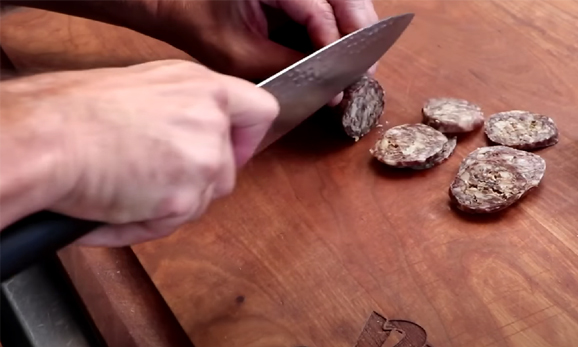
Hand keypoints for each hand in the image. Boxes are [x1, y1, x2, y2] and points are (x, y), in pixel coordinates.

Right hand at [3, 60, 277, 246]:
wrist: (48, 139)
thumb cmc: (77, 112)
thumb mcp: (146, 89)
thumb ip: (185, 109)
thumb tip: (198, 132)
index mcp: (204, 88)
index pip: (261, 112)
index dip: (248, 139)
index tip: (232, 151)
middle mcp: (212, 122)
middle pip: (226, 171)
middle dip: (194, 183)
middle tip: (150, 177)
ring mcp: (203, 161)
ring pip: (200, 202)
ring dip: (166, 205)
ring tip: (121, 187)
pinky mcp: (185, 199)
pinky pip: (170, 225)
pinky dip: (141, 224)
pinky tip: (113, 206)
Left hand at [142, 0, 378, 81]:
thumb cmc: (194, 19)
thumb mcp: (237, 54)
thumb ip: (286, 67)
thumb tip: (331, 89)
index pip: (323, 9)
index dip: (340, 47)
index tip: (349, 78)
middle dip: (359, 36)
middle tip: (366, 74)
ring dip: (354, 29)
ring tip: (358, 65)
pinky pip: (329, 1)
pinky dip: (339, 23)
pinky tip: (341, 49)